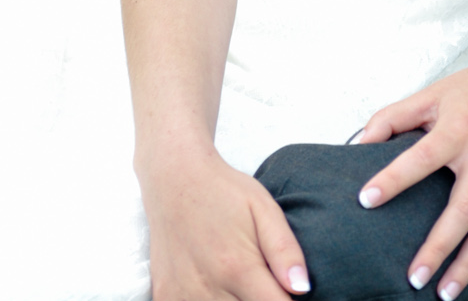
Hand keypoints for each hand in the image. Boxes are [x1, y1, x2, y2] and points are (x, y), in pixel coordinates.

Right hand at [140, 145, 309, 299]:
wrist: (175, 179)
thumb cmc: (225, 192)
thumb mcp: (264, 208)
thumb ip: (284, 250)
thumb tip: (302, 289)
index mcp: (237, 267)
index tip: (288, 293)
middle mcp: (208, 289)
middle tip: (262, 280)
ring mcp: (181, 296)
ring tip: (238, 278)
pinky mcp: (165, 296)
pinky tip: (214, 284)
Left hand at [354, 48, 467, 296]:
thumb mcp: (432, 94)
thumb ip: (393, 117)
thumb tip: (357, 144)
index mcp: (458, 127)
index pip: (422, 157)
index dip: (394, 179)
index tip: (367, 201)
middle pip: (463, 208)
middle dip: (438, 247)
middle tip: (414, 279)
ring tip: (446, 291)